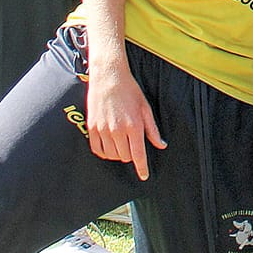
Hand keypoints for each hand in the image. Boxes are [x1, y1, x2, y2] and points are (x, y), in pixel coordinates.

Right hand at [86, 58, 165, 179]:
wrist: (109, 77)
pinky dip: (104, 152)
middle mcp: (117, 130)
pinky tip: (109, 146)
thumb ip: (152, 129)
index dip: (142, 168)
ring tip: (121, 144)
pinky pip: (97, 149)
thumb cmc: (130, 91)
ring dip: (118, 154)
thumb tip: (161, 144)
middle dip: (130, 156)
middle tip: (132, 145)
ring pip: (111, 155)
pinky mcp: (92, 127)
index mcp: (134, 126)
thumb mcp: (146, 108)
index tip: (144, 176)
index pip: (138, 155)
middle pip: (124, 157)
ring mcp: (103, 129)